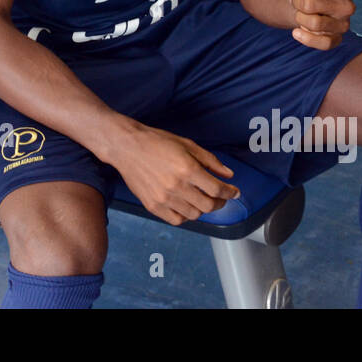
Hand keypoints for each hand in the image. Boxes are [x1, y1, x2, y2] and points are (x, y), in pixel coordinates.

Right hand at [107, 123, 238, 225]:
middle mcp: (176, 186)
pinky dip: (186, 216)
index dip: (230, 193)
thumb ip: (210, 161)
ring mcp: (163, 198)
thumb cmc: (156, 142)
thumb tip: (228, 174)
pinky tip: (186, 206)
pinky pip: (176, 220)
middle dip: (220, 202)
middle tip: (220, 197)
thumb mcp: (187, 145)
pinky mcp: (152, 205)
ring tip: (202, 199)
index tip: (234, 192)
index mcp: (187, 169)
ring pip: (194, 214)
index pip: (217, 189)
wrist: (127, 147)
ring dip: (203, 209)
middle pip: (208, 205)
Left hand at [290, 0, 355, 49]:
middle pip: (311, 7)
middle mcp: (349, 7)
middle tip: (302, 0)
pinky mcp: (335, 40)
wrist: (302, 2)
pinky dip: (307, 38)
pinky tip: (297, 30)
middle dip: (299, 2)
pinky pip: (324, 45)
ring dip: (300, 18)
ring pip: (315, 25)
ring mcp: (343, 25)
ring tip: (303, 13)